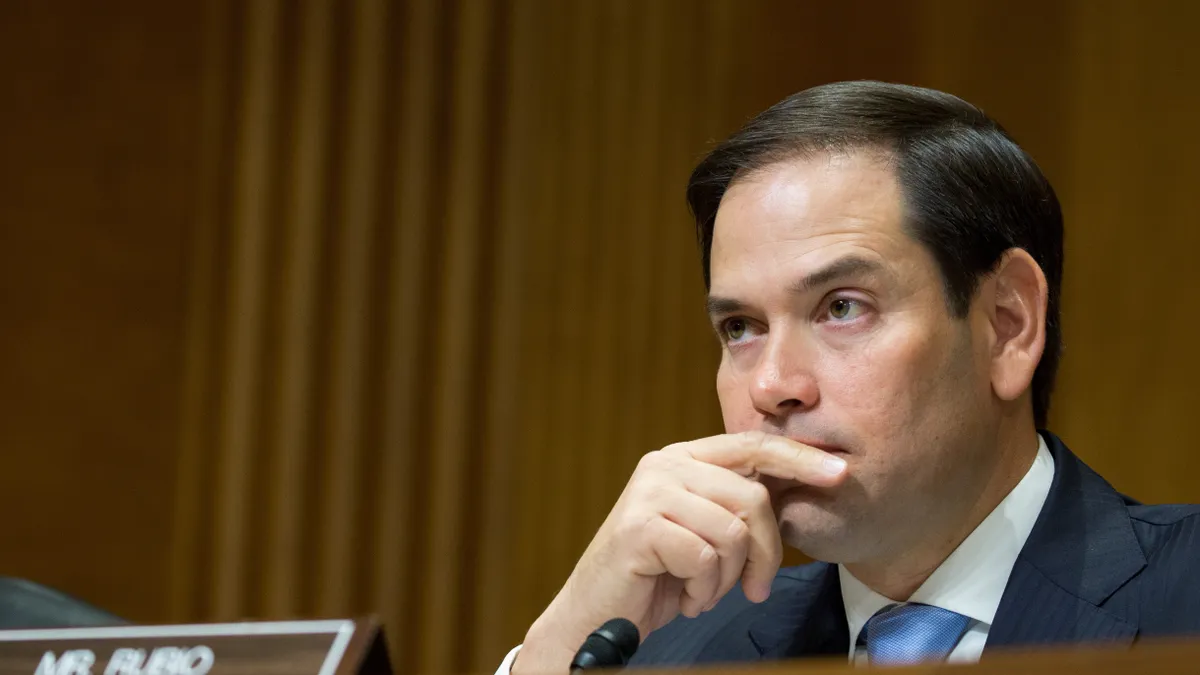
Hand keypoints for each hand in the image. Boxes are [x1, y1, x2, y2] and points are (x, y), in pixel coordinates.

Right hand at [512, 431, 847, 673]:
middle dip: (767, 552)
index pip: (753, 446)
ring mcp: (650, 493)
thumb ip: (739, 504)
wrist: (598, 612)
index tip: (840, 474)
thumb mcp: (707, 531)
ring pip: (733, 531)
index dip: (799, 459)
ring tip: (703, 590)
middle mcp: (665, 465)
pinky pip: (706, 558)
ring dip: (728, 577)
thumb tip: (805, 488)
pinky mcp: (640, 527)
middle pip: (752, 497)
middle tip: (754, 588)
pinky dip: (704, 590)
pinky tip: (685, 597)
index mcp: (684, 458)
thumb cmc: (659, 576)